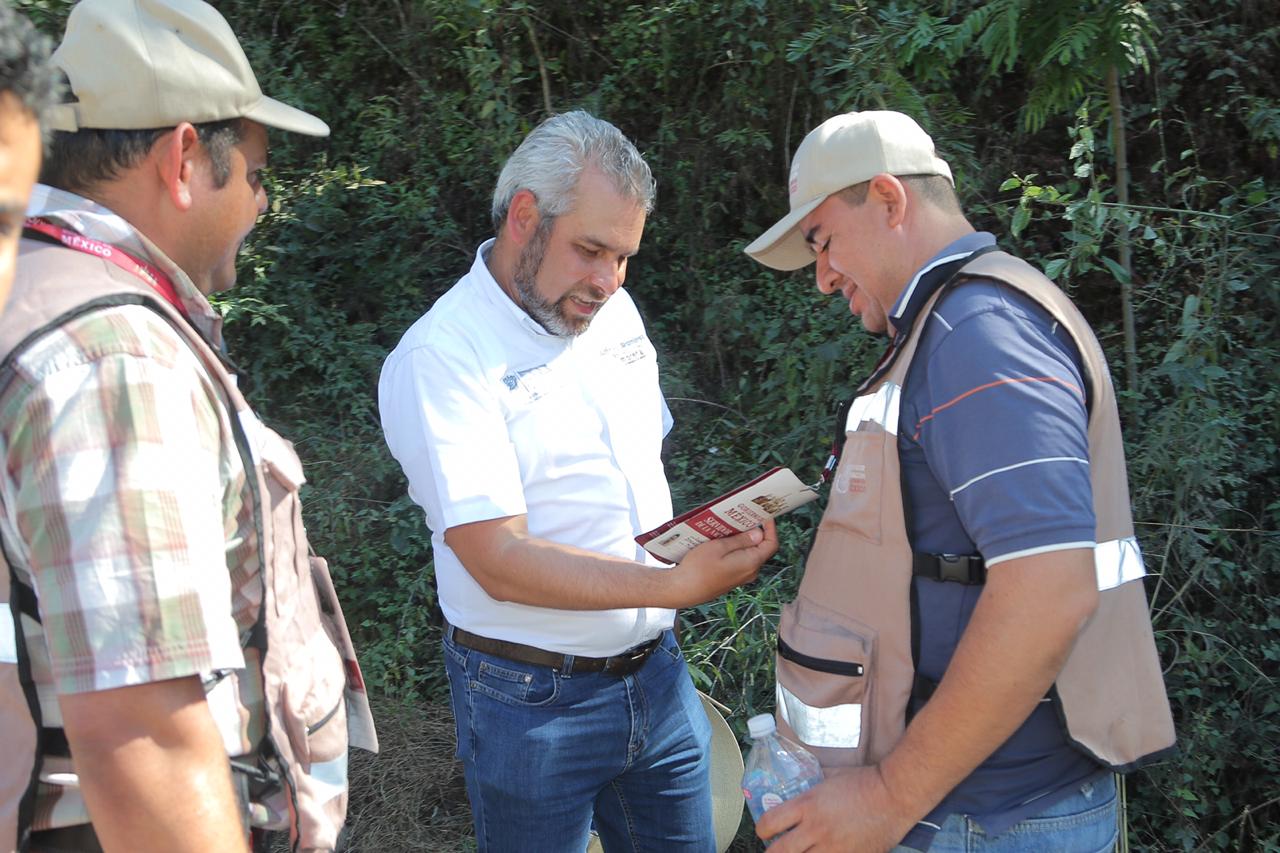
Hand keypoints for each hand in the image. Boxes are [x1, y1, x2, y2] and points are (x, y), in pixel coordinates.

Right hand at [666, 519, 777, 605]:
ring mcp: (741, 577)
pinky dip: (735, 549)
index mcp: (751, 563)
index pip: (771, 544)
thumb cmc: (698, 568)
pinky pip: (739, 561)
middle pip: (760, 548)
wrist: (683, 590)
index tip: (765, 515)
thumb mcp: (719, 547)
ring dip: (742, 540)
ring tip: (731, 526)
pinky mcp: (731, 579)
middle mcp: (750, 572)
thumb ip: (741, 540)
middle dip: (755, 531)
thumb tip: (758, 533)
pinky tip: (723, 541)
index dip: (771, 528)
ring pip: (748, 554)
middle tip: (744, 517)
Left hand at [755, 765, 916, 852]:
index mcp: (808, 805)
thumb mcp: (830, 778)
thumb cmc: (865, 782)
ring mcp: (833, 847)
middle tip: (775, 849)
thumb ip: (813, 789)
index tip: (764, 831)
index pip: (770, 823)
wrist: (894, 796)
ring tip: (798, 852)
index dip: (761, 829)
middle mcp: (816, 829)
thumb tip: (800, 789)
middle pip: (779, 852)